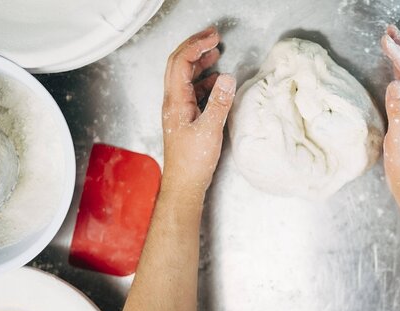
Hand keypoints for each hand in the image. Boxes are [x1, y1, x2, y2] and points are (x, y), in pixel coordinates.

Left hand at [161, 27, 235, 199]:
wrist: (184, 184)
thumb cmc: (193, 162)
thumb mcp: (210, 130)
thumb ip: (220, 103)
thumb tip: (227, 77)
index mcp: (175, 101)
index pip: (180, 63)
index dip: (195, 46)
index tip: (213, 38)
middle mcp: (173, 102)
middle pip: (178, 65)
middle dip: (195, 47)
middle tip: (213, 37)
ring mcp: (178, 110)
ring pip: (185, 77)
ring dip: (199, 62)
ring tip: (215, 53)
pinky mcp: (185, 118)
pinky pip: (192, 91)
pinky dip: (204, 80)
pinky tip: (216, 82)